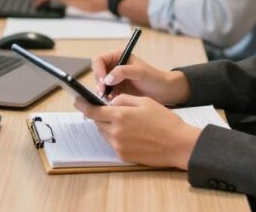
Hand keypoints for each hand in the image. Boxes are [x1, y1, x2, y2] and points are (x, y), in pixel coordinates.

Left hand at [74, 95, 201, 168]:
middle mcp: (115, 131)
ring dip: (108, 126)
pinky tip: (131, 134)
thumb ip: (124, 99)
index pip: (92, 110)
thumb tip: (110, 102)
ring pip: (103, 133)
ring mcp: (118, 145)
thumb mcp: (144, 101)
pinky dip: (116, 136)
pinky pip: (112, 143)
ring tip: (125, 123)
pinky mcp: (123, 156)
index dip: (82, 105)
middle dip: (100, 115)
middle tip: (111, 111)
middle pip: (97, 122)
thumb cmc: (164, 121)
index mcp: (120, 115)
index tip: (77, 101)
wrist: (178, 144)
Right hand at [91, 49, 190, 104]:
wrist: (163, 92)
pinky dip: (107, 98)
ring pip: (100, 85)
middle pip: (97, 73)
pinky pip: (106, 94)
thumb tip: (107, 79)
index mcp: (118, 56)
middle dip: (99, 83)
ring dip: (102, 92)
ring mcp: (114, 79)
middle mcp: (113, 66)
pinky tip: (113, 102)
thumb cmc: (154, 78)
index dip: (98, 70)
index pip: (99, 60)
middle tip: (103, 93)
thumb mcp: (139, 72)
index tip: (103, 81)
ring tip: (109, 99)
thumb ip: (122, 72)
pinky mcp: (116, 91)